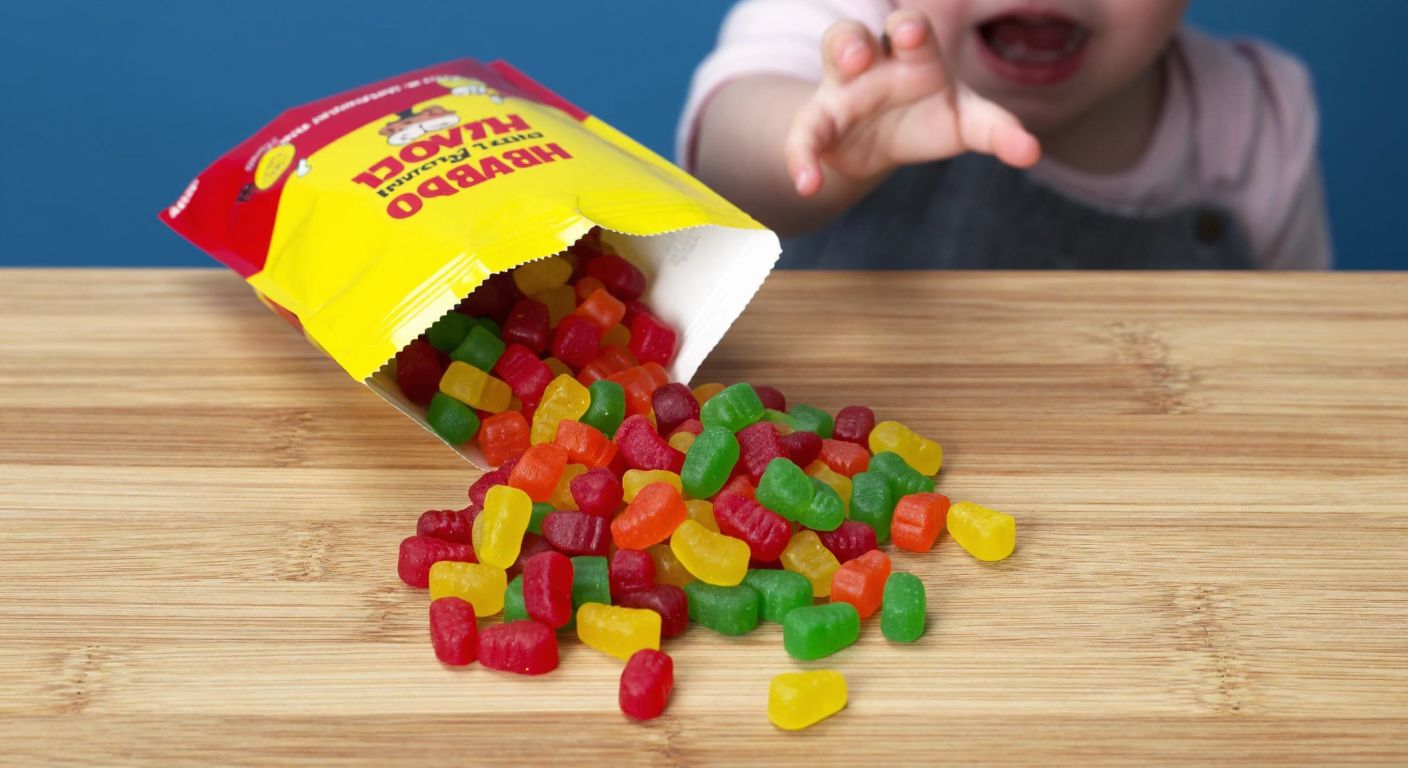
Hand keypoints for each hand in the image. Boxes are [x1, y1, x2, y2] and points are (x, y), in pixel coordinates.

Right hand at [785, 9, 1040, 195]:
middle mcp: (870, 62)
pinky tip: (808, 186)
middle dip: (852, 42)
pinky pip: (803, 138)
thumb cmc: (932, 117)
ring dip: (815, 103)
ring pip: (817, 82)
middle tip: (859, 57)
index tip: (908, 33)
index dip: (906, 28)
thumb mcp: (967, 123)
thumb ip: (997, 132)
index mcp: (913, 54)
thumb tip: (1029, 152)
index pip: (907, 30)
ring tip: (821, 112)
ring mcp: (838, 91)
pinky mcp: (818, 126)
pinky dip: (802, 160)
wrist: (887, 143)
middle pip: (851, 35)